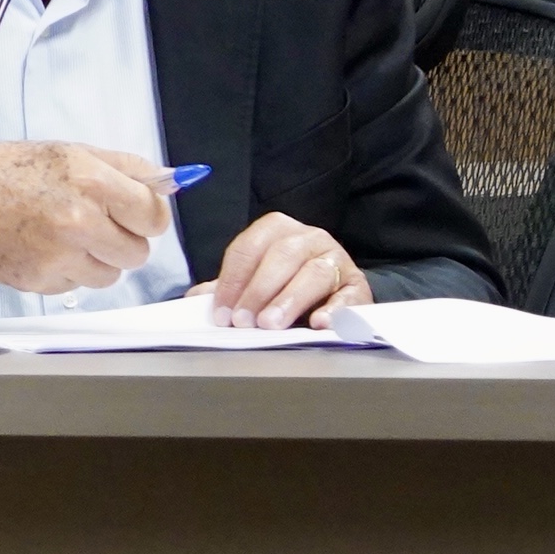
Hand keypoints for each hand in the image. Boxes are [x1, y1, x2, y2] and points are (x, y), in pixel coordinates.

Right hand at [0, 140, 172, 294]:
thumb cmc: (13, 169)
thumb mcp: (73, 152)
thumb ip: (126, 168)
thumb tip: (170, 184)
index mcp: (92, 183)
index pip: (153, 217)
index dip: (146, 217)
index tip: (133, 215)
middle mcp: (79, 222)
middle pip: (137, 253)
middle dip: (123, 241)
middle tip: (98, 227)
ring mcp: (59, 257)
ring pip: (109, 276)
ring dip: (96, 261)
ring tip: (67, 239)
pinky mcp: (40, 282)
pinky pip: (76, 286)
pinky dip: (67, 272)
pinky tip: (44, 250)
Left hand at [201, 213, 368, 327]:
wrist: (336, 293)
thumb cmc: (287, 284)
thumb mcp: (255, 280)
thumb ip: (227, 287)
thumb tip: (196, 300)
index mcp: (278, 230)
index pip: (248, 249)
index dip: (232, 281)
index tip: (221, 312)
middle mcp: (309, 238)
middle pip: (281, 257)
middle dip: (258, 290)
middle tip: (244, 321)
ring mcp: (336, 259)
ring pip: (313, 273)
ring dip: (288, 300)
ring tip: (271, 323)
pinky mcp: (358, 285)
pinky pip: (348, 295)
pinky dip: (334, 310)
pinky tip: (319, 323)